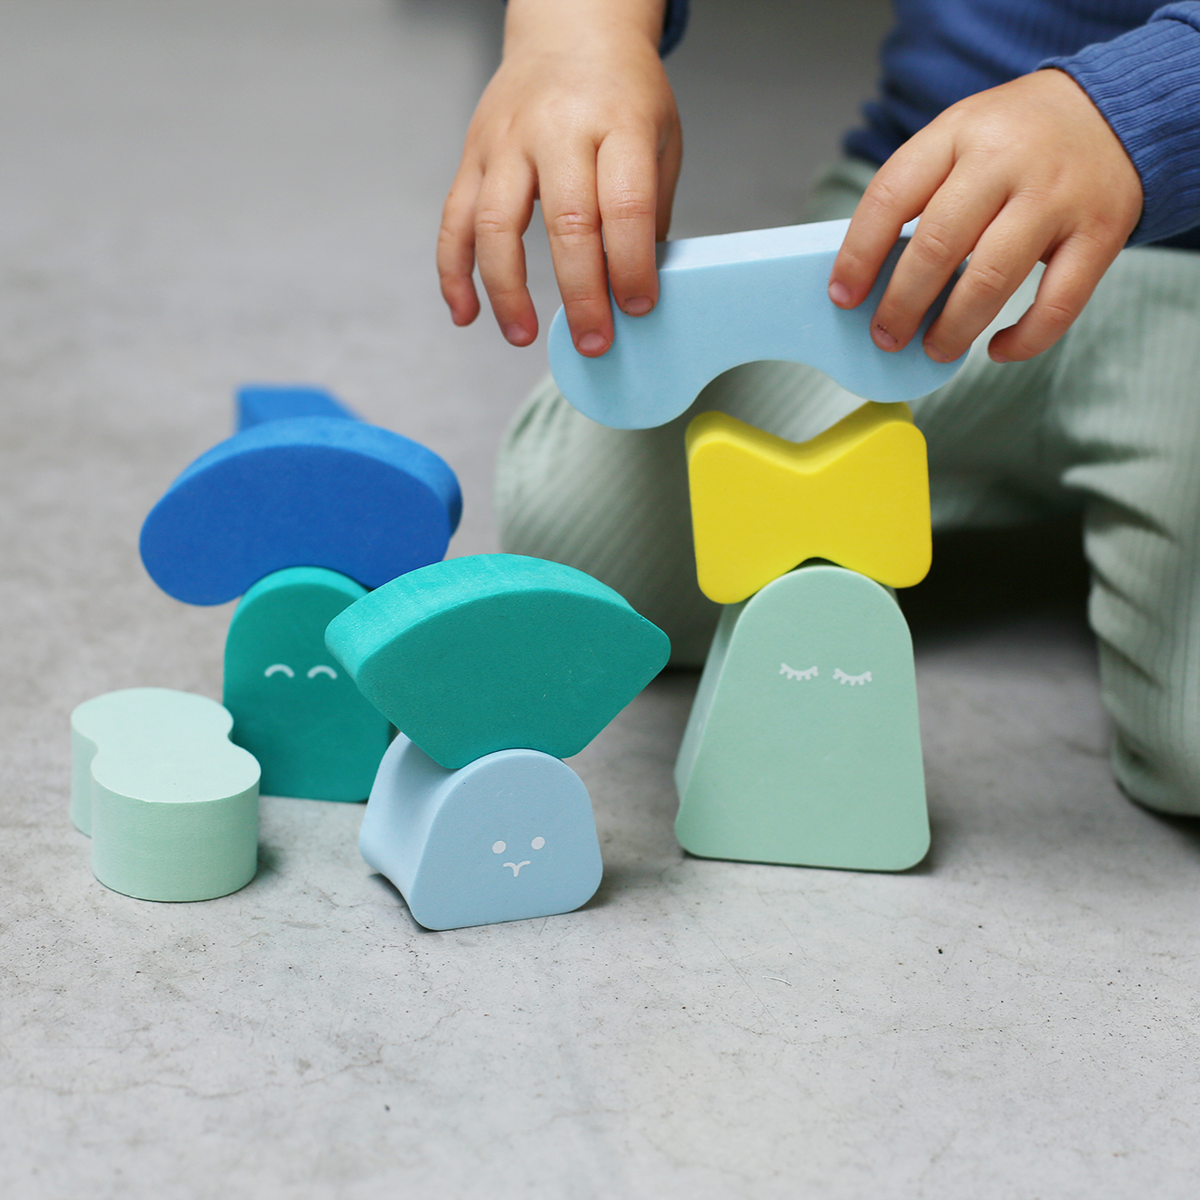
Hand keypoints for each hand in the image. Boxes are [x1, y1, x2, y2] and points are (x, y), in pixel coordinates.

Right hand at [437, 0, 681, 355]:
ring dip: (508, 291)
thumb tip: (636, 291)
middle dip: (580, 293)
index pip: (624, 204)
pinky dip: (454, 273)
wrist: (569, 30)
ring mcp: (507, 142)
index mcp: (617, 122)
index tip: (638, 307)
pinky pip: (453, 221)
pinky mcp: (473, 156)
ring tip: (525, 336)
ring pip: (496, 225)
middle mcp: (557, 129)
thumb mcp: (660, 138)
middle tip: (593, 341)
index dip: (632, 264)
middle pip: (565, 222)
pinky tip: (467, 313)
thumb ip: (649, 212)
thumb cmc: (620, 93)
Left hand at [828, 69, 1143, 363]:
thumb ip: (920, 193)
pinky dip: (1024, 339)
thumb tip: (872, 276)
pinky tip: (998, 349)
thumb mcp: (960, 138)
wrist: (1118, 110)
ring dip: (953, 329)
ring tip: (934, 349)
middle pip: (938, 245)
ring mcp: (1058, 197)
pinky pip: (1057, 304)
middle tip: (886, 336)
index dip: (858, 254)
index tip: (843, 296)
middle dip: (901, 305)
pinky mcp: (1102, 232)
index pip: (891, 195)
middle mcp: (1008, 160)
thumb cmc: (1017, 139)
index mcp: (958, 132)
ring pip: (992, 280)